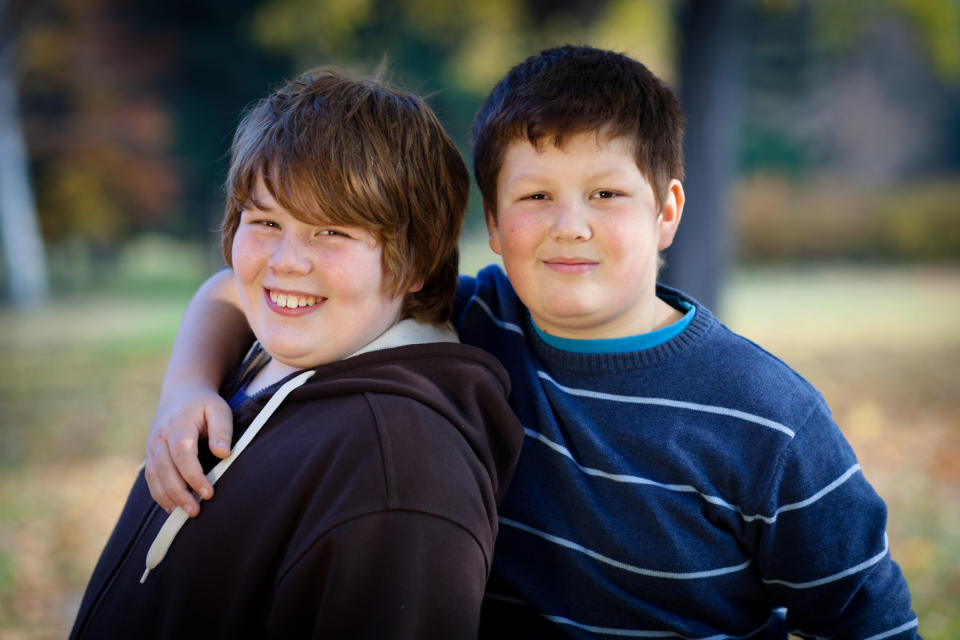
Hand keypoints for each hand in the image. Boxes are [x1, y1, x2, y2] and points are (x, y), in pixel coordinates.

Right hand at [145, 389, 233, 516]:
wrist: (181, 393)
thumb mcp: (219, 409)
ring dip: (167, 497)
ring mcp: (151, 447)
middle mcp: (160, 438)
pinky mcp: (150, 455)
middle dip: (179, 493)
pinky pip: (151, 478)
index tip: (208, 493)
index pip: (183, 455)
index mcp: (178, 426)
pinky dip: (159, 494)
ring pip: (154, 477)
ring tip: (183, 515)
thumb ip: (222, 429)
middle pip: (165, 469)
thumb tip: (224, 453)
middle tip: (195, 511)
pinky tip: (172, 507)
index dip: (194, 476)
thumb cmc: (204, 404)